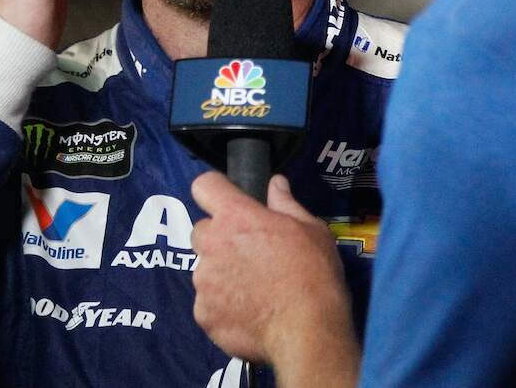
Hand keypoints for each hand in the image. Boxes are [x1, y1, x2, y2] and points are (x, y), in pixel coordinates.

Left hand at [191, 173, 359, 386]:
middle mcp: (211, 244)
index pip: (204, 186)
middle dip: (219, 238)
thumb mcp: (311, 230)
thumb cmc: (313, 273)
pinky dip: (223, 307)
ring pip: (205, 270)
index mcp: (236, 216)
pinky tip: (249, 314)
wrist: (307, 331)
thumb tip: (276, 184)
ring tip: (253, 291)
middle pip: (202, 231)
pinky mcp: (203, 315)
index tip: (229, 202)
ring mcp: (203, 282)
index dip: (215, 192)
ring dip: (222, 275)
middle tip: (248, 254)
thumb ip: (286, 204)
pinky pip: (207, 304)